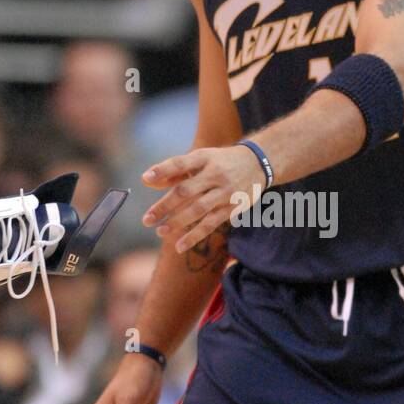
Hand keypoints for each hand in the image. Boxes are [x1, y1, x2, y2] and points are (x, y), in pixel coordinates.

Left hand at [142, 145, 265, 253]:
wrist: (259, 163)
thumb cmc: (220, 162)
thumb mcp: (201, 159)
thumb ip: (174, 171)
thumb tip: (147, 181)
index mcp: (204, 158)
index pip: (180, 163)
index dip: (162, 170)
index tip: (145, 179)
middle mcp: (215, 174)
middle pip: (186, 191)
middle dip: (165, 206)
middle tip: (146, 220)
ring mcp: (225, 192)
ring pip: (198, 209)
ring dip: (177, 222)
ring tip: (160, 231)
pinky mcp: (233, 208)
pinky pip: (211, 224)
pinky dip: (194, 236)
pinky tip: (179, 246)